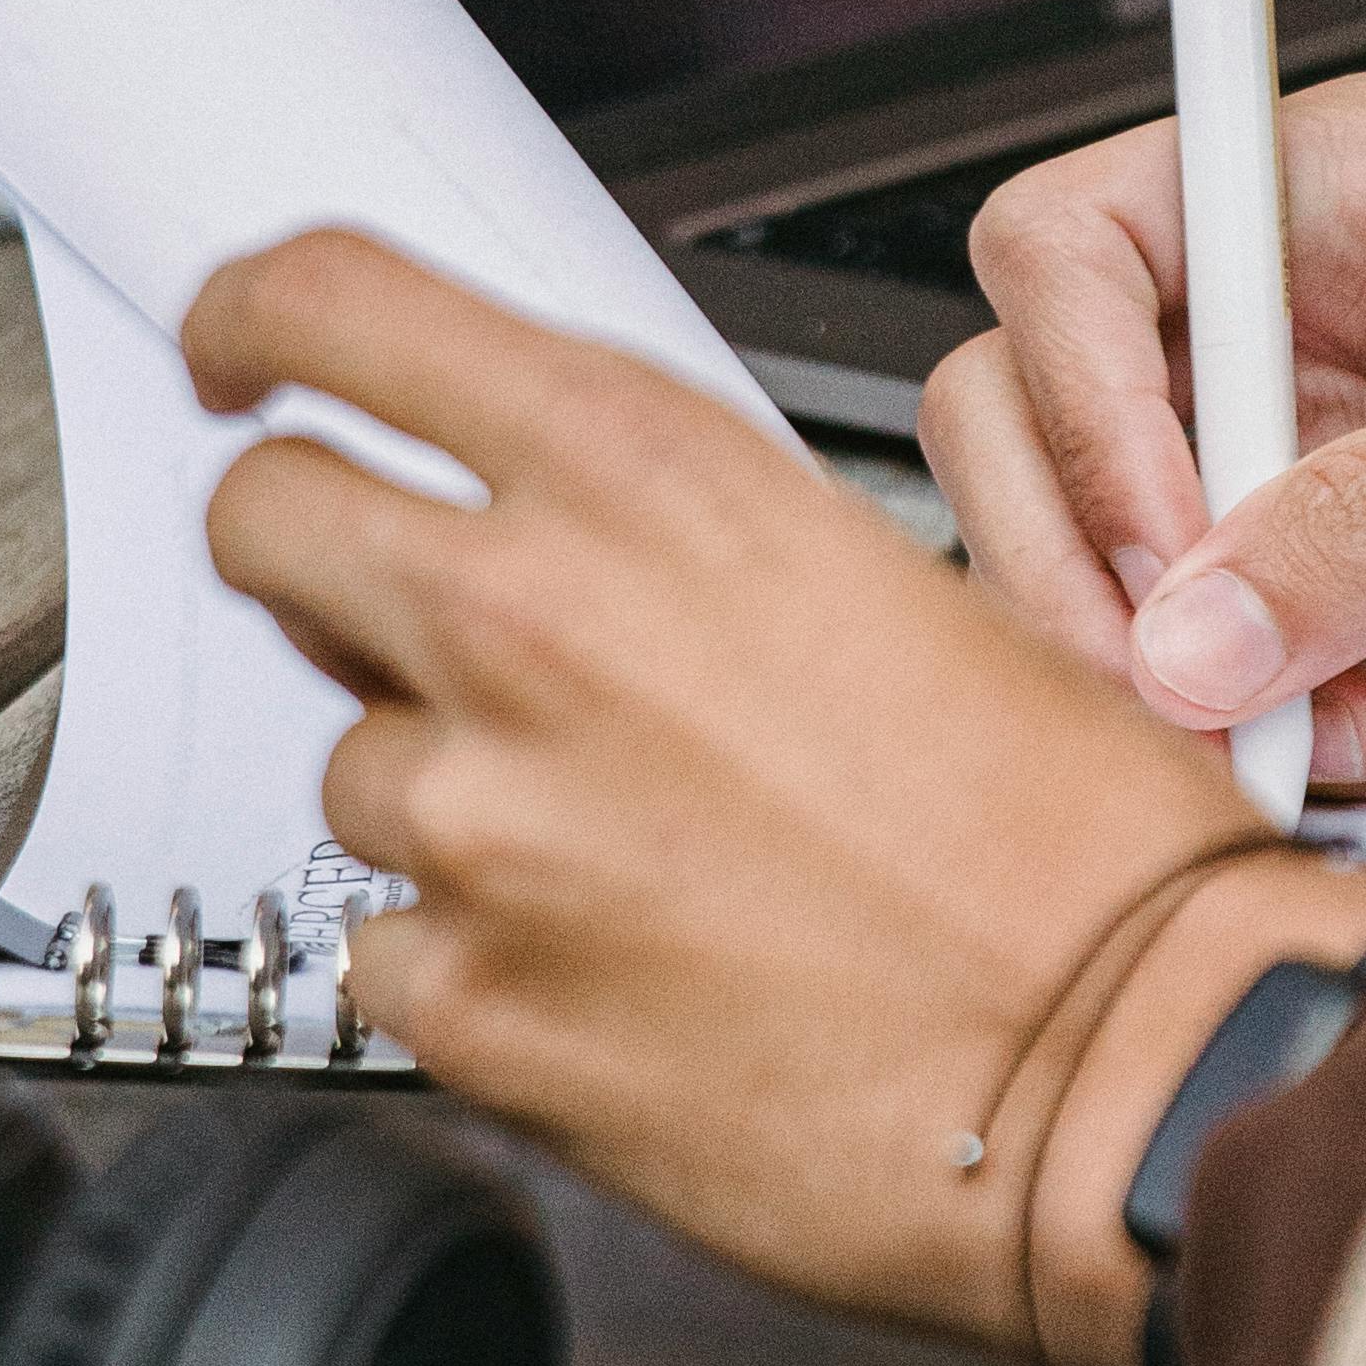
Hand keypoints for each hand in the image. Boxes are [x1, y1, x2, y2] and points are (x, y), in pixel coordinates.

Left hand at [186, 234, 1365, 1365]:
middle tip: (388, 605)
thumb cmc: (1070, 839)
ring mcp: (484, 817)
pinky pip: (388, 949)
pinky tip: (621, 970)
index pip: (331, 306)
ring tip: (631, 847)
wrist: (1125, 1059)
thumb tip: (566, 540)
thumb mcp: (896, 575)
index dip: (251, 320)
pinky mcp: (471, 998)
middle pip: (265, 517)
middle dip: (304, 552)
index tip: (241, 354)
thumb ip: (678, 535)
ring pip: (348, 759)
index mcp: (646, 478)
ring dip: (450, 792)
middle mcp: (534, 620)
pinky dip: (477, 962)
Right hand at [921, 78, 1365, 774]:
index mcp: (1347, 193)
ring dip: (1188, 676)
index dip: (1079, 392)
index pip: (1071, 248)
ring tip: (1317, 717)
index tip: (1167, 528)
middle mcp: (1323, 337)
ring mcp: (1355, 498)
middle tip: (1192, 667)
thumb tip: (1202, 619)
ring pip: (1130, 585)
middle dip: (1093, 561)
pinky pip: (1255, 703)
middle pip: (1043, 425)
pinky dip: (1301, 745)